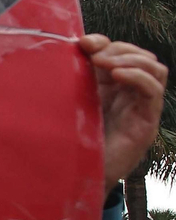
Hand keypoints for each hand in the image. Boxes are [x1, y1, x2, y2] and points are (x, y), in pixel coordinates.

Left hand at [85, 34, 168, 196]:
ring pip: (155, 69)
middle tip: (94, 54)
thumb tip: (64, 51)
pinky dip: (138, 76)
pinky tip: (117, 75)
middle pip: (141, 57)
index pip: (121, 53)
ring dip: (131, 59)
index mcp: (111, 87)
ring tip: (105, 63)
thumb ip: (70, 80)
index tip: (82, 43)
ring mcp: (141, 107)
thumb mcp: (69, 104)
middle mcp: (130, 95)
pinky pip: (153, 90)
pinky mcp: (146, 121)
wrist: (77, 176)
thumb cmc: (70, 140)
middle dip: (119, 49)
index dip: (105, 43)